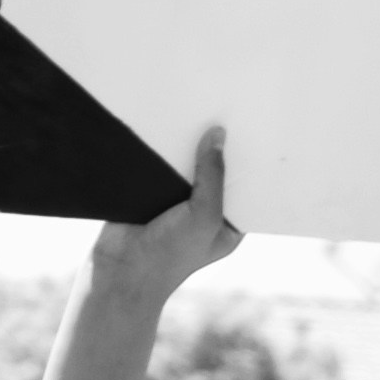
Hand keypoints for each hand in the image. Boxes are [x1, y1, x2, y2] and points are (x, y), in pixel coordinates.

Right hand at [84, 126, 238, 314]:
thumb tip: (218, 134)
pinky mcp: (151, 195)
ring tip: (205, 109)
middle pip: (217, 173)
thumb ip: (213, 174)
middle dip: (222, 150)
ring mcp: (177, 203)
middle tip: (234, 112)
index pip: (245, 188)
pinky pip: (163, 167)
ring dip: (191, 147)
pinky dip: (165, 151)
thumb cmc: (170, 254)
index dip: (251, 163)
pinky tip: (172, 125)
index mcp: (228, 225)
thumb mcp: (205, 215)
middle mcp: (205, 213)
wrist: (119, 270)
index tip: (259, 131)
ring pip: (189, 167)